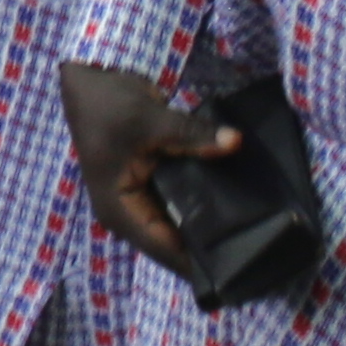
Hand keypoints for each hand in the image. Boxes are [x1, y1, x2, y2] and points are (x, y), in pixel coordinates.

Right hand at [59, 61, 238, 273]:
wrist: (89, 75)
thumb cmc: (108, 105)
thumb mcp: (150, 121)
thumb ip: (193, 136)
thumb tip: (235, 142)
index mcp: (118, 211)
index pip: (165, 250)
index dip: (198, 263)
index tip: (238, 270)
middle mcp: (126, 214)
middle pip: (172, 243)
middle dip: (207, 246)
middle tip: (255, 251)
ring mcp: (136, 201)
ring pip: (176, 225)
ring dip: (205, 226)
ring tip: (251, 235)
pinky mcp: (147, 186)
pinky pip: (177, 205)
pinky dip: (199, 205)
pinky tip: (232, 207)